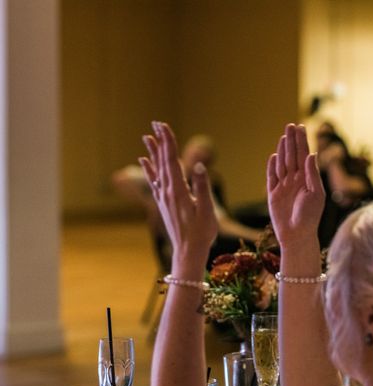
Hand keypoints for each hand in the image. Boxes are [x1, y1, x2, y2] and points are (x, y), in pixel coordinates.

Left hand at [139, 121, 217, 270]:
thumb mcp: (207, 210)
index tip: (164, 126)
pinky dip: (149, 169)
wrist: (188, 252)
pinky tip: (144, 161)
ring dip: (153, 152)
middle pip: (163, 161)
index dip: (169, 142)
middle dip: (161, 141)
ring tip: (148, 137)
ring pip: (157, 169)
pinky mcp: (163, 203)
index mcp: (179, 191)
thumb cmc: (201, 233)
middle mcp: (167, 192)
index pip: (172, 160)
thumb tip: (198, 166)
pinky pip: (154, 181)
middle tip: (157, 124)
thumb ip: (202, 188)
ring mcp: (164, 198)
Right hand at [267, 124, 324, 247]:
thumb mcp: (316, 194)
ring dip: (283, 149)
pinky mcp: (273, 194)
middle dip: (292, 141)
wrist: (297, 235)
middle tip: (291, 125)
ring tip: (284, 136)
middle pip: (293, 156)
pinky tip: (274, 156)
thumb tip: (310, 154)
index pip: (304, 156)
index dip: (302, 142)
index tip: (300, 127)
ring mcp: (284, 186)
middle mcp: (296, 181)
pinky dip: (272, 167)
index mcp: (308, 179)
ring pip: (283, 164)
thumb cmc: (310, 216)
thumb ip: (313, 174)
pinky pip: (271, 177)